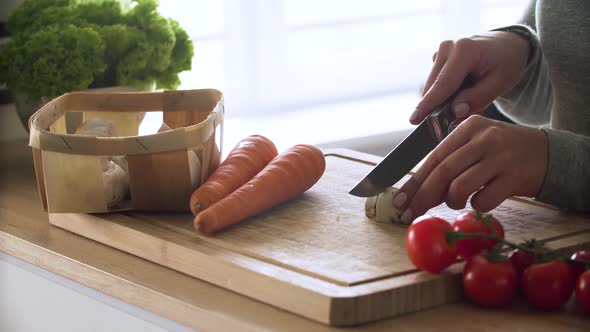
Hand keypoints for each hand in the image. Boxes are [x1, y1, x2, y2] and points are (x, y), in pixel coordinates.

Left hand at [393, 115, 547, 223]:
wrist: (549, 154)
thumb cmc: (503, 153)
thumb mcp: (477, 145)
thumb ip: (451, 161)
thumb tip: (418, 191)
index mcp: (468, 127)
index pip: (433, 157)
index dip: (414, 182)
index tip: (399, 200)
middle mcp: (483, 138)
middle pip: (442, 172)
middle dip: (422, 197)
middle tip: (410, 213)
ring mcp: (500, 157)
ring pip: (459, 187)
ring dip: (451, 201)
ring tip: (458, 201)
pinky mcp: (514, 177)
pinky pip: (483, 200)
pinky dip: (477, 205)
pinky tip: (484, 198)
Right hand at [410, 31, 529, 123]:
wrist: (506, 45)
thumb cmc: (507, 63)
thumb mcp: (501, 83)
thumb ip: (477, 98)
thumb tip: (454, 111)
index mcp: (465, 50)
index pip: (443, 84)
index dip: (428, 104)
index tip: (414, 120)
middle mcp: (448, 47)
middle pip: (434, 87)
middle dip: (438, 108)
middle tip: (450, 124)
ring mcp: (440, 52)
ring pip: (433, 86)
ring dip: (444, 101)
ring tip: (467, 101)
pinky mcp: (437, 58)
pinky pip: (436, 83)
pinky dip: (445, 94)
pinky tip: (462, 92)